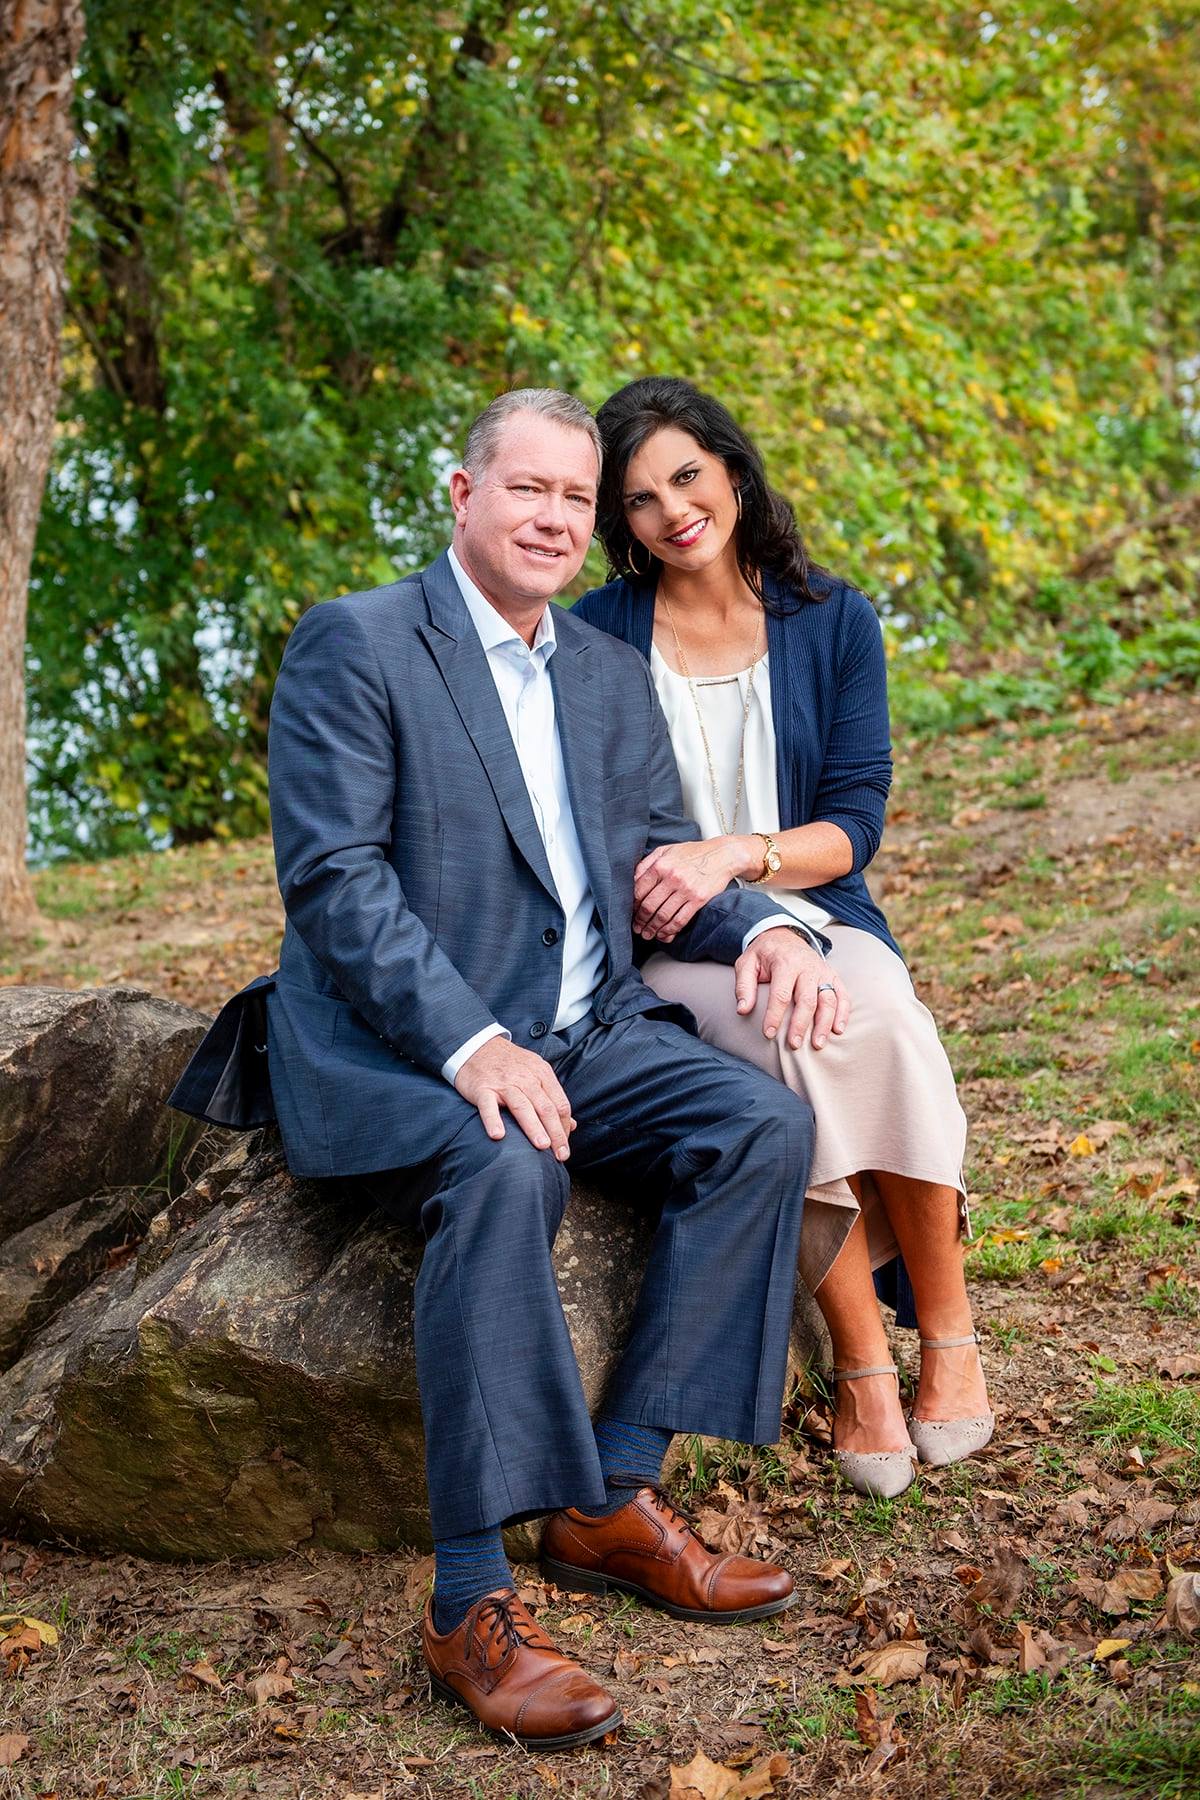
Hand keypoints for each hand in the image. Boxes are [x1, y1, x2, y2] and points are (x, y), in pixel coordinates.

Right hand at [454, 1038, 575, 1158]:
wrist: (476, 1045)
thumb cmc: (509, 1064)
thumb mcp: (535, 1073)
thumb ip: (553, 1098)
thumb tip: (572, 1124)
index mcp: (542, 1074)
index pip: (560, 1104)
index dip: (565, 1127)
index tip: (564, 1146)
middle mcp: (525, 1078)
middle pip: (546, 1107)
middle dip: (556, 1132)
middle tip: (561, 1155)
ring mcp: (503, 1083)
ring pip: (522, 1106)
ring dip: (533, 1127)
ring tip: (542, 1147)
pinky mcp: (482, 1088)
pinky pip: (488, 1105)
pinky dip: (493, 1120)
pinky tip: (498, 1135)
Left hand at [633, 837, 751, 940]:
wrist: (723, 855)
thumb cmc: (694, 853)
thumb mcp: (666, 850)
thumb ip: (647, 863)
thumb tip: (631, 880)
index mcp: (661, 865)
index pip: (639, 891)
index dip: (632, 906)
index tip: (631, 913)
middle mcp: (672, 877)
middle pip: (649, 906)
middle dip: (640, 921)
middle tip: (637, 928)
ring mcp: (686, 889)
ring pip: (663, 916)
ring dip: (653, 929)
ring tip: (648, 934)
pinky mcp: (699, 899)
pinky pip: (680, 920)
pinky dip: (670, 930)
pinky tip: (665, 933)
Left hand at [733, 928, 850, 1050]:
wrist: (784, 935)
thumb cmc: (764, 954)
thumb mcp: (746, 963)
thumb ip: (743, 986)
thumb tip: (742, 1010)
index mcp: (784, 963)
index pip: (781, 993)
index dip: (775, 1015)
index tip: (768, 1033)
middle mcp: (807, 966)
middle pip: (807, 999)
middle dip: (800, 1024)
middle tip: (794, 1045)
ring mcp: (822, 971)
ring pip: (828, 999)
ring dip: (824, 1023)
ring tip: (817, 1043)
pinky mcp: (832, 975)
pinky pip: (842, 994)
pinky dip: (843, 1012)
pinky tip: (838, 1029)